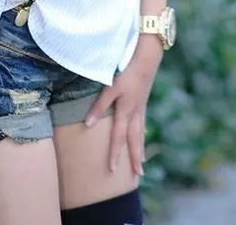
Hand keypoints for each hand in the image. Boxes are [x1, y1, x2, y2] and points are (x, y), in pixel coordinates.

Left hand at [84, 35, 163, 175]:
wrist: (147, 58)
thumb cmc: (127, 71)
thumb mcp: (110, 87)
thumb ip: (100, 106)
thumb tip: (88, 125)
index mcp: (125, 111)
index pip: (118, 137)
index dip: (114, 154)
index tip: (112, 170)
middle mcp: (135, 113)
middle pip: (135, 140)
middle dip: (135, 158)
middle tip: (138, 176)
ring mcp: (141, 108)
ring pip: (140, 134)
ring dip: (140, 149)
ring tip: (142, 163)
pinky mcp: (143, 101)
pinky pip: (142, 124)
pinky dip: (142, 135)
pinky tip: (141, 136)